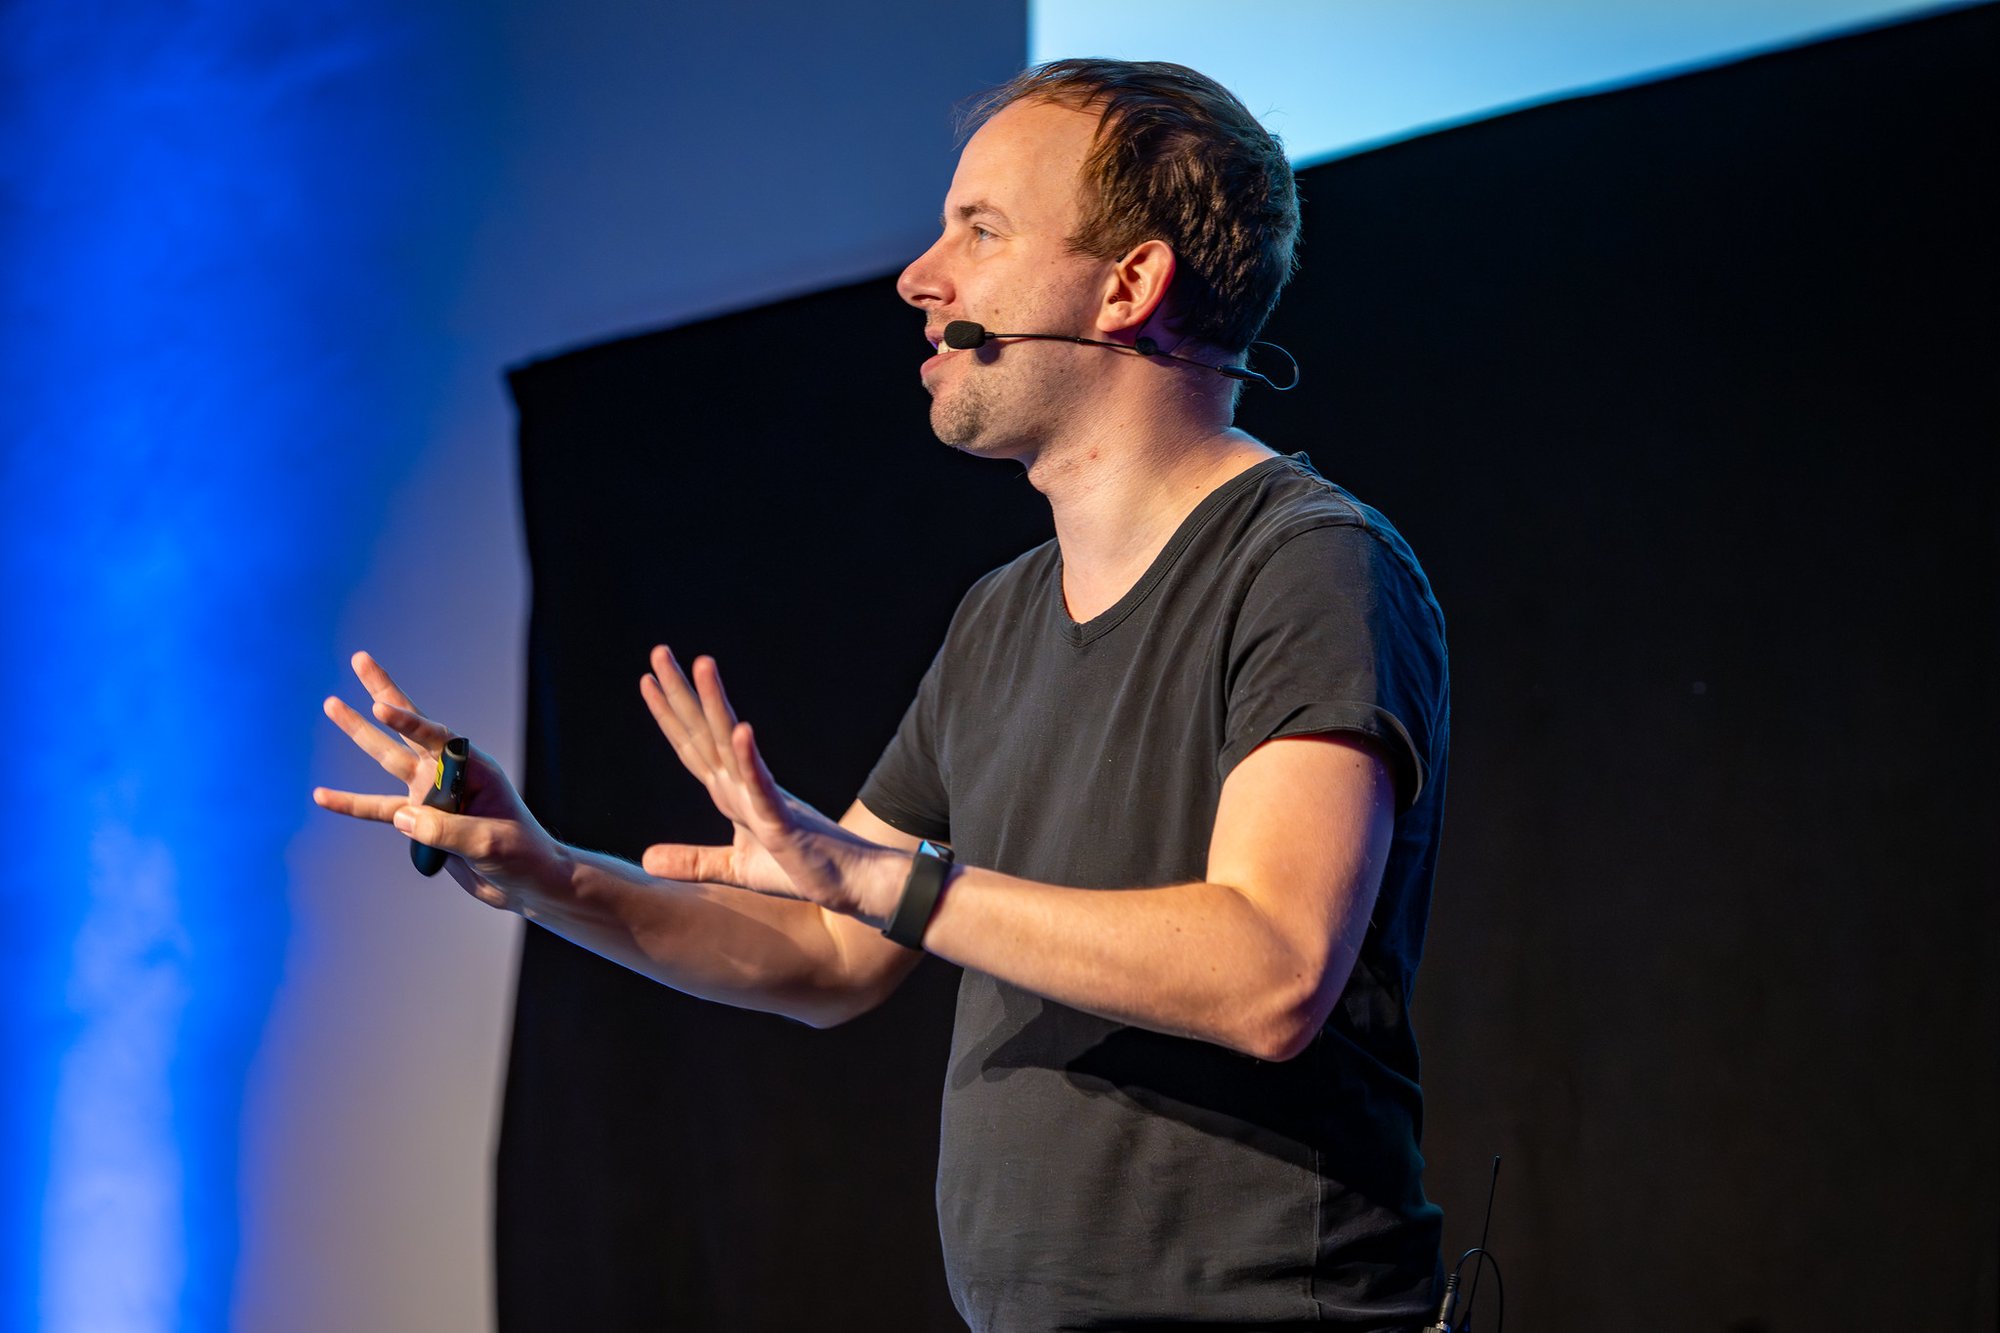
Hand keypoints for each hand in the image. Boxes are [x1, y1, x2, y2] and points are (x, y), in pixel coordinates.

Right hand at [314, 651, 560, 911]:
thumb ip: (446, 831)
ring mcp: (431, 795)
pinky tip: (322, 795)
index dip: (407, 719)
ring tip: (332, 704)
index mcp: (473, 768)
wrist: (525, 882)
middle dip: (383, 694)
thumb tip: (401, 817)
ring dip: (360, 733)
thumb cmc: (520, 855)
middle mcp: (448, 774)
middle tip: (359, 659)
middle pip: (408, 728)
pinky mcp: (420, 821)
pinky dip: (351, 804)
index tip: (379, 706)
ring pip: (387, 759)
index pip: (436, 737)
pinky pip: (378, 809)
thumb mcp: (488, 843)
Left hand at [637, 646, 899, 921]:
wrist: (851, 884)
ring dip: (715, 704)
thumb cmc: (803, 870)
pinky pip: (763, 787)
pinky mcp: (784, 822)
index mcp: (732, 794)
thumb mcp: (736, 869)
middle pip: (704, 733)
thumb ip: (693, 862)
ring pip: (731, 745)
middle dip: (681, 693)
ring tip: (703, 665)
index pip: (692, 746)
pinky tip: (740, 730)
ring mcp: (765, 800)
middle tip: (659, 652)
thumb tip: (645, 860)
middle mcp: (744, 787)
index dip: (669, 714)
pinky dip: (749, 759)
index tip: (647, 680)